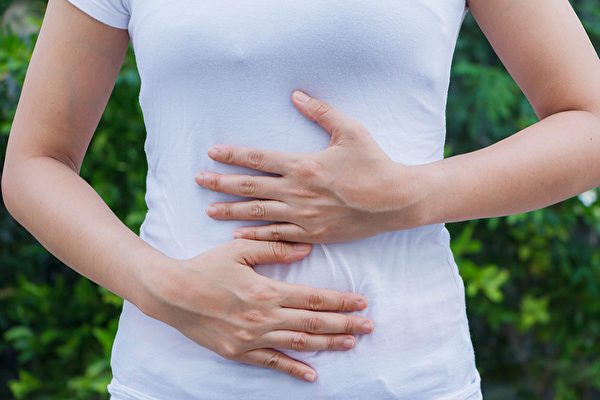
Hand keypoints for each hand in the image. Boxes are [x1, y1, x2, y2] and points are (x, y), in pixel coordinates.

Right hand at [139, 239, 373, 381]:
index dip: (341, 302)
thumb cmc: (206, 267)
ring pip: (298, 344)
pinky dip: (293, 369)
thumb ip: (274, 248)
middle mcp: (264, 318)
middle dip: (345, 325)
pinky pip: (271, 363)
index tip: (361, 303)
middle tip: (369, 327)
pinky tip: (312, 375)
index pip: (314, 299)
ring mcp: (252, 339)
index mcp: (267, 291)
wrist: (172, 294)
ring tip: (351, 344)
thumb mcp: (239, 250)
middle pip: (313, 324)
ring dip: (327, 345)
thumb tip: (307, 250)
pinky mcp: (239, 352)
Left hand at [195, 90, 423, 242]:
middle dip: (221, 183)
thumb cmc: (374, 163)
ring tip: (208, 210)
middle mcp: (297, 192)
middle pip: (250, 187)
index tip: (212, 153)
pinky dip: (255, 235)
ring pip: (258, 213)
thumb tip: (296, 95)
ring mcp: (303, 216)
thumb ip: (321, 112)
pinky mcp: (312, 234)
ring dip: (231, 212)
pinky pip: (277, 235)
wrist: (394, 201)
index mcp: (303, 165)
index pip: (258, 159)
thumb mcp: (350, 130)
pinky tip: (237, 236)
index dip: (233, 155)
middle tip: (198, 180)